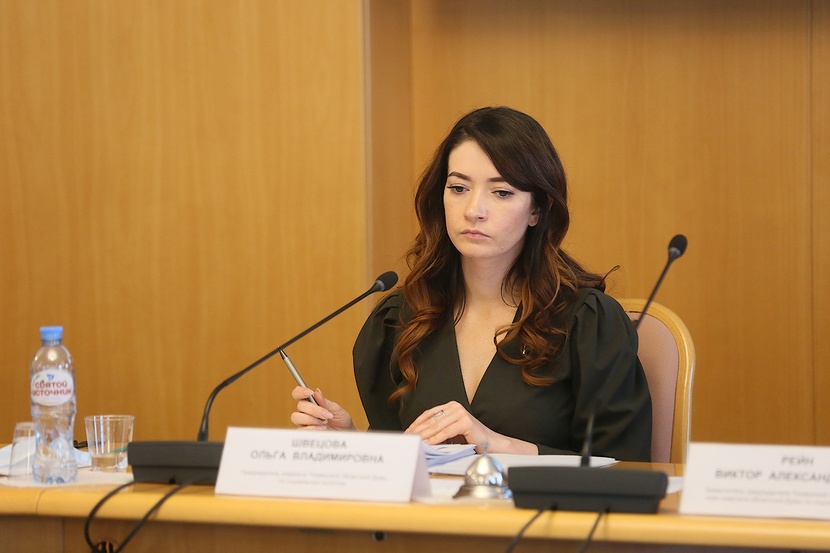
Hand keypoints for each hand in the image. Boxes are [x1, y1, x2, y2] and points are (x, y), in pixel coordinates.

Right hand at [290, 387, 355, 430]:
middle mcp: (305, 411)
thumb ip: (325, 402)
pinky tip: (322, 428)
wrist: (344, 433)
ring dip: (311, 419)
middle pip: (300, 405)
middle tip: (326, 414)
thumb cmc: (340, 419)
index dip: (300, 391)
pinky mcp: (305, 432)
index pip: (298, 393)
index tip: (309, 393)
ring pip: (297, 417)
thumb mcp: (336, 409)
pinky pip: (301, 430)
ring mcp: (304, 422)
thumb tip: (317, 392)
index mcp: (311, 401)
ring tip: (325, 422)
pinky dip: (312, 428)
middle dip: (313, 409)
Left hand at [405, 401, 536, 453]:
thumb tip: (418, 437)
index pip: (428, 414)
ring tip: (415, 442)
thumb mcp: (449, 433)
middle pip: (431, 419)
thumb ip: (437, 431)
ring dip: (424, 435)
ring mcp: (460, 412)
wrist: (490, 444)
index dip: (416, 424)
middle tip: (408, 438)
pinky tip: (428, 443)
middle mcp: (454, 406)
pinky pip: (447, 431)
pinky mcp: (465, 421)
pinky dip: (436, 438)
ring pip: (437, 425)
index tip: (407, 432)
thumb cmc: (470, 439)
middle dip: (418, 430)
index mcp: (449, 407)